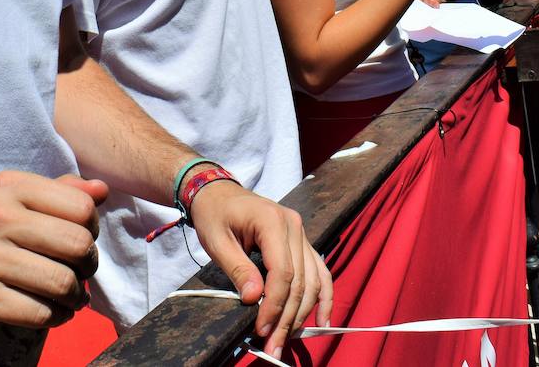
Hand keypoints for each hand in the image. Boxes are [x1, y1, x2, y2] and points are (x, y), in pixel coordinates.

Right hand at [0, 171, 105, 336]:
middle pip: (76, 244)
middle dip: (88, 266)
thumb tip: (102, 190)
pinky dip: (56, 317)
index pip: (81, 207)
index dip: (91, 229)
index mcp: (8, 187)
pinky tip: (51, 312)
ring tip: (69, 297)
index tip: (80, 242)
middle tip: (80, 273)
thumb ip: (61, 193)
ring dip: (74, 297)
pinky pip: (41, 312)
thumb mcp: (15, 203)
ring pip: (62, 282)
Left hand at [189, 179, 332, 358]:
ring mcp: (302, 234)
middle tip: (272, 346)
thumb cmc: (215, 214)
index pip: (283, 272)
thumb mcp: (217, 241)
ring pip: (313, 280)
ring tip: (285, 339)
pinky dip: (323, 296)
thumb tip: (255, 299)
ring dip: (302, 314)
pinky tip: (322, 320)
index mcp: (273, 221)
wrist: (219, 194)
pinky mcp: (302, 243)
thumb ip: (237, 268)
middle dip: (287, 317)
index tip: (261, 329)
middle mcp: (294, 227)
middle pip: (300, 281)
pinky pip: (320, 271)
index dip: (274, 305)